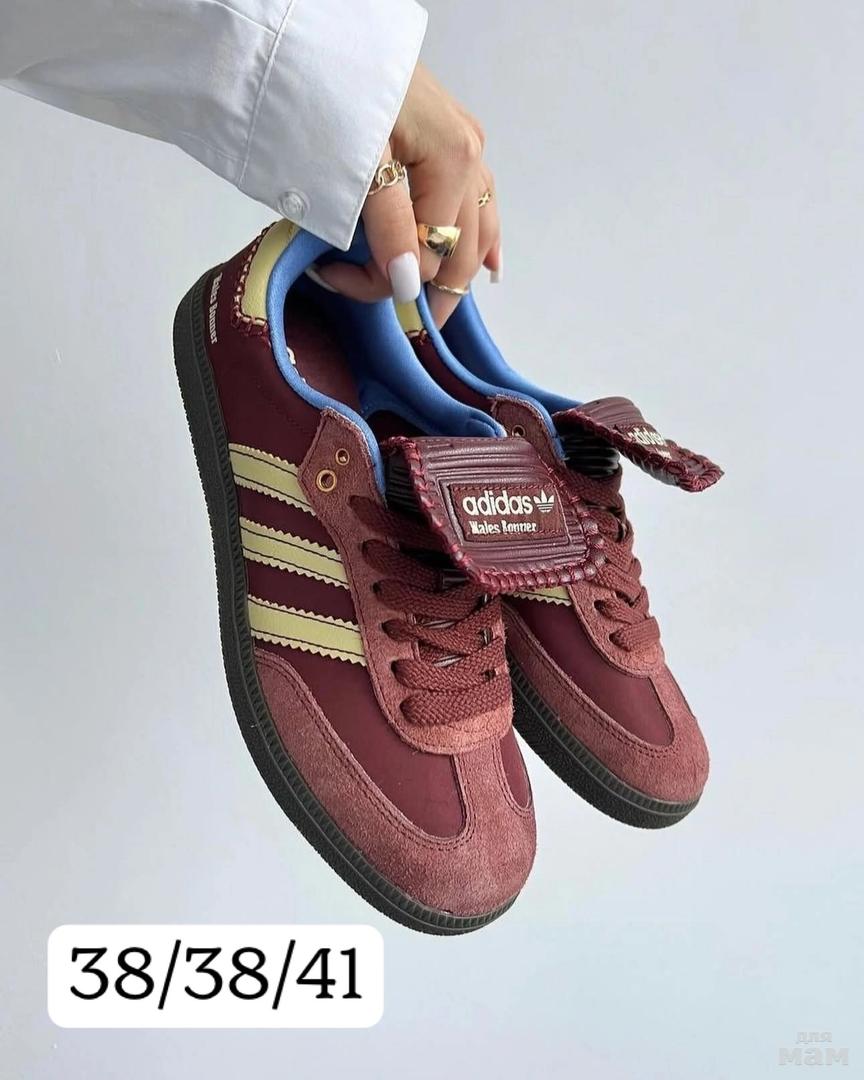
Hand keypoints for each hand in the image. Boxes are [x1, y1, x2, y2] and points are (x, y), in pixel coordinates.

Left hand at [317, 63, 500, 326]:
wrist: (312, 28)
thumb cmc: (330, 88)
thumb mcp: (357, 166)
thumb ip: (387, 228)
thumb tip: (409, 286)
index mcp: (454, 162)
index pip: (428, 254)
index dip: (382, 281)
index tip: (332, 276)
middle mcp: (470, 155)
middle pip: (460, 248)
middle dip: (421, 285)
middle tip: (384, 311)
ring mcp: (466, 144)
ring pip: (477, 227)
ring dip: (454, 268)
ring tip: (436, 304)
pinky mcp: (450, 137)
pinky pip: (478, 200)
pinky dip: (477, 236)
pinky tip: (488, 265)